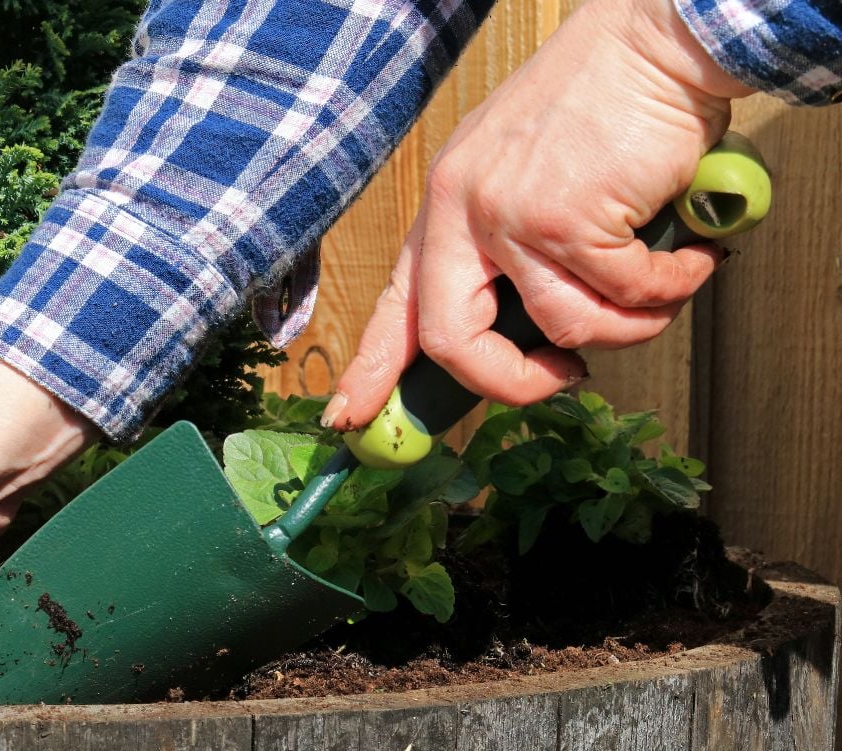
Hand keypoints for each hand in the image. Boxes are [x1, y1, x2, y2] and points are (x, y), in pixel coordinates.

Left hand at [327, 0, 752, 429]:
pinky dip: (669, 289)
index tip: (351, 418)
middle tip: (562, 376)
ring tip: (658, 291)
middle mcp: (463, 212)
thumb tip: (523, 334)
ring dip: (628, 327)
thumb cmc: (596, 109)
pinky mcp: (571, 220)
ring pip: (566, 328)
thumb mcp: (518, 177)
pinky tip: (688, 259)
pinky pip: (626, 296)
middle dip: (514, 382)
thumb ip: (505, 249)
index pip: (395, 304)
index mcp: (443, 207)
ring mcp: (512, 217)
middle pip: (455, 342)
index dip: (372, 369)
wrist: (652, 44)